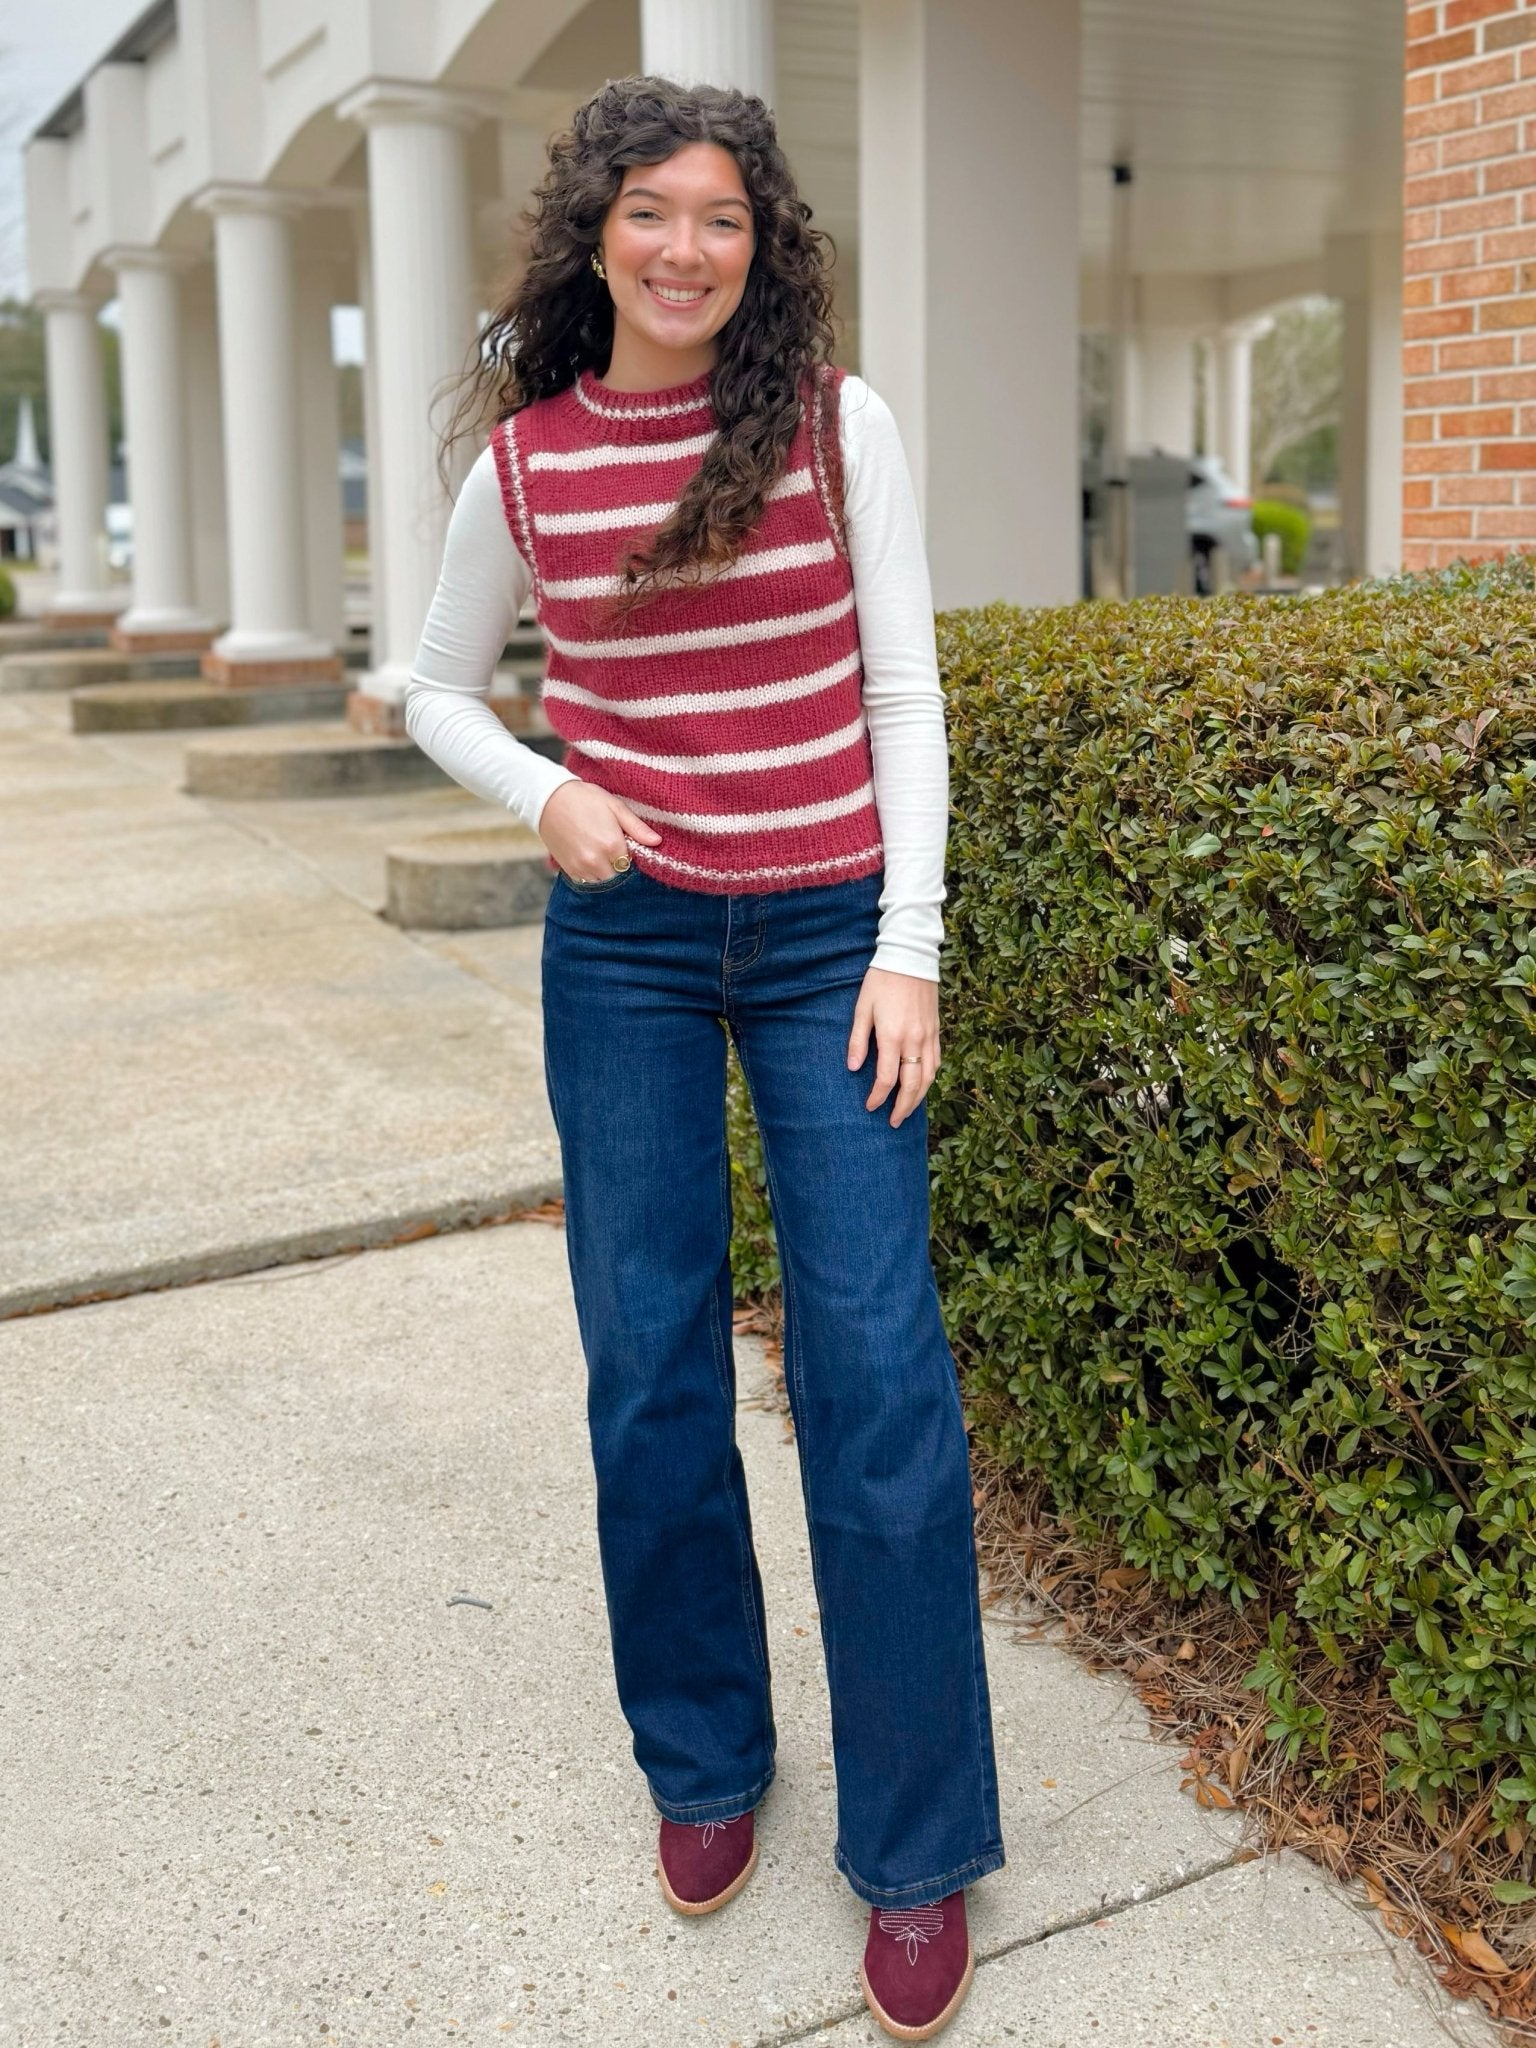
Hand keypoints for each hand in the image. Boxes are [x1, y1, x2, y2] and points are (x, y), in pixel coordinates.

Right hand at [539, 778, 660, 882]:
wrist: (549, 798)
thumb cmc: (585, 799)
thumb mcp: (615, 807)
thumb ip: (637, 827)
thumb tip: (657, 841)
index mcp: (612, 845)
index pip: (632, 865)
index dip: (633, 858)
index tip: (629, 848)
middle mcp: (597, 861)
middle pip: (619, 878)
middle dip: (621, 869)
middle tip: (617, 853)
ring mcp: (581, 868)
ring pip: (603, 882)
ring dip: (607, 874)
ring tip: (604, 855)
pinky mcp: (569, 870)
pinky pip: (587, 882)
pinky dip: (592, 875)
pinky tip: (592, 859)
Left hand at [846, 966, 939, 1126]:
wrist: (910, 956)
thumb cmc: (881, 981)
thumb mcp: (862, 1008)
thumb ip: (858, 1040)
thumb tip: (853, 1069)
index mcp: (893, 1036)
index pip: (887, 1078)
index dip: (878, 1096)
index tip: (870, 1106)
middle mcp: (914, 1040)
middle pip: (912, 1085)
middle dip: (903, 1107)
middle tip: (894, 1122)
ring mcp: (928, 1036)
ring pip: (929, 1076)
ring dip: (919, 1097)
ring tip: (908, 1110)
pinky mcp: (936, 1030)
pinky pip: (937, 1061)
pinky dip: (930, 1078)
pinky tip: (922, 1085)